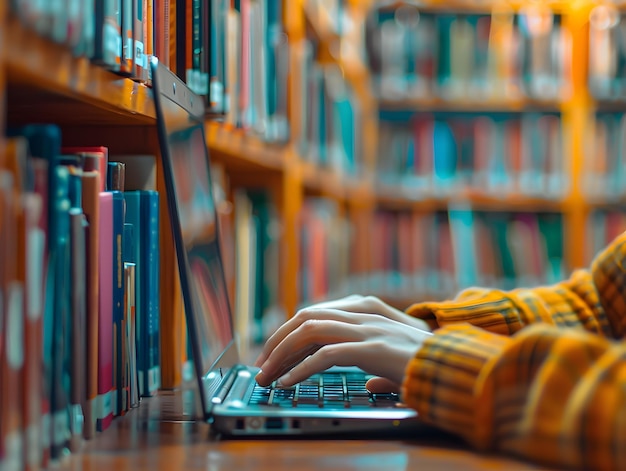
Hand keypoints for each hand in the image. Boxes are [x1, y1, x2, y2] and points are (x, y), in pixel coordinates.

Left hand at [254, 295, 431, 389]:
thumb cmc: (426, 364)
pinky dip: (301, 369)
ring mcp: (367, 329)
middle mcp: (362, 314)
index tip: (273, 353)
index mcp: (365, 310)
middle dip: (277, 340)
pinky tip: (289, 383)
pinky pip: (325, 356)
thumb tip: (369, 380)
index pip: (315, 313)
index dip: (289, 332)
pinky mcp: (371, 348)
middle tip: (261, 365)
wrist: (455, 364)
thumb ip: (378, 365)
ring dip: (282, 354)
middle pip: (305, 318)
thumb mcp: (396, 360)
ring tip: (267, 375)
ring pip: (309, 331)